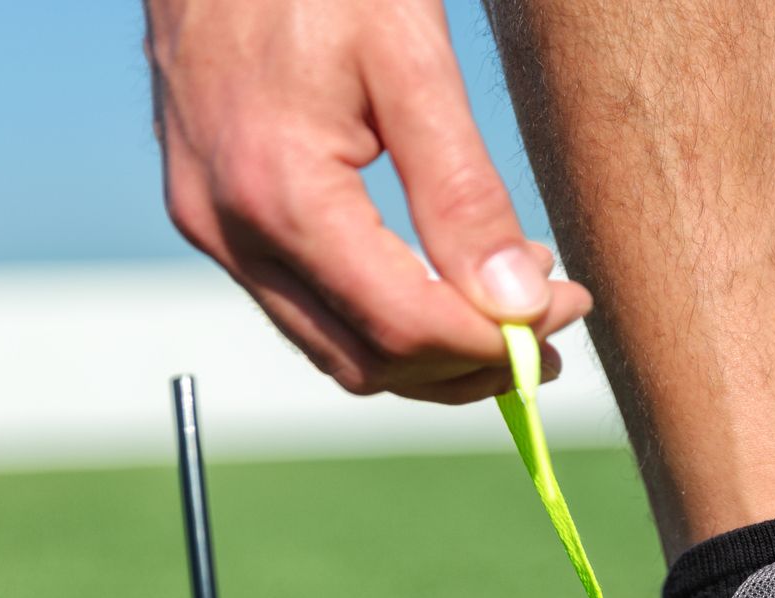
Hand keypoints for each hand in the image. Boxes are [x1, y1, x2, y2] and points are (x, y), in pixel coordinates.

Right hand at [145, 0, 591, 402]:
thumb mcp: (410, 57)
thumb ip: (462, 192)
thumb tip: (517, 305)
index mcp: (280, 192)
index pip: (405, 327)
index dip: (497, 341)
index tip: (565, 309)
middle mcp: (230, 229)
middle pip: (367, 361)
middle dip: (466, 362)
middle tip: (547, 327)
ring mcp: (211, 227)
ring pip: (332, 349)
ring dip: (424, 351)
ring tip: (503, 308)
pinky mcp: (209, 214)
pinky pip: (301, 307)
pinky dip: (375, 315)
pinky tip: (435, 276)